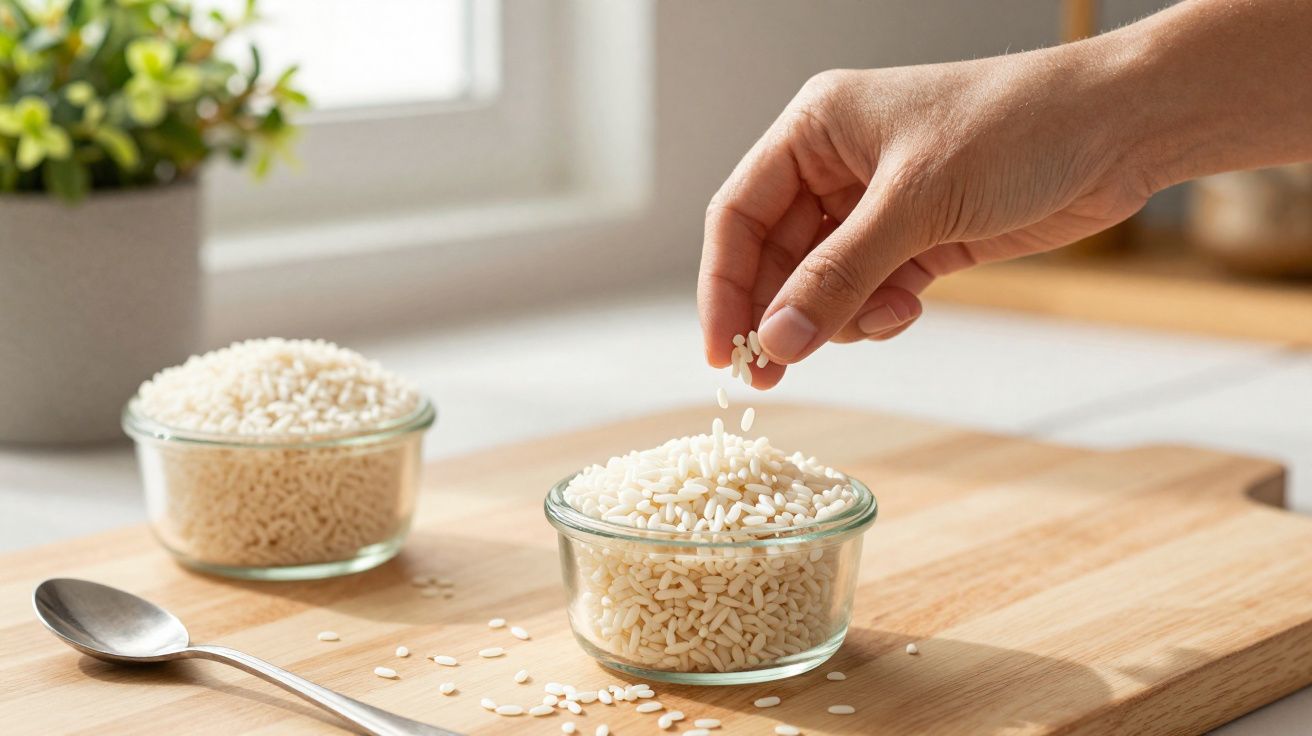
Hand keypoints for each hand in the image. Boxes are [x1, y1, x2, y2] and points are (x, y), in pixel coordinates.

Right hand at [698, 45, 1152, 387]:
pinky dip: (881, 311)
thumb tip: (778, 341)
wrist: (1121, 129)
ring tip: (886, 315)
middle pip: (776, 255)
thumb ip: (840, 275)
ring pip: (823, 282)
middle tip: (771, 376)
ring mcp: (879, 204)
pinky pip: (871, 290)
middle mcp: (837, 164)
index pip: (739, 213)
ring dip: (842, 315)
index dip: (723, 284)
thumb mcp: (916, 202)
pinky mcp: (921, 237)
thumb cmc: (1017, 128)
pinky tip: (911, 306)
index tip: (720, 351)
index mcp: (817, 129)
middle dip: (779, 315)